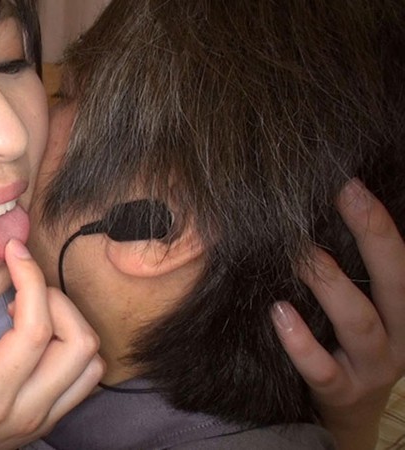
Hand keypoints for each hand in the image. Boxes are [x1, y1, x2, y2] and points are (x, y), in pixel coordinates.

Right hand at [0, 240, 104, 449]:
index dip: (31, 282)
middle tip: (23, 283)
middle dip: (56, 298)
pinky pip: (87, 377)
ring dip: (70, 322)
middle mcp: (28, 411)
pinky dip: (74, 344)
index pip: (34, 332)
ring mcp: (44, 417)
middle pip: (78, 343)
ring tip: (30, 308)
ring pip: (91, 361)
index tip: (14, 254)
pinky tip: (39, 333)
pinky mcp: (51, 417)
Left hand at [272, 179, 404, 449]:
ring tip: (301, 255)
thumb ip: (351, 268)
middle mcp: (400, 334)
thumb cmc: (346, 343)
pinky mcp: (341, 393)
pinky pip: (322, 369)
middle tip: (344, 196)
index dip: (380, 221)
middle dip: (373, 235)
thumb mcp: (362, 304)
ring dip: (331, 285)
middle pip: (396, 282)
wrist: (346, 411)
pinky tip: (279, 314)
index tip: (352, 184)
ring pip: (360, 323)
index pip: (401, 259)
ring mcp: (374, 367)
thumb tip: (318, 211)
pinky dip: (301, 342)